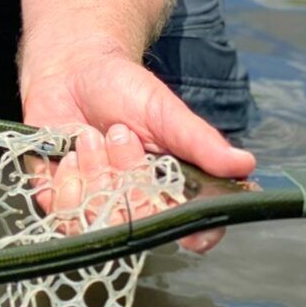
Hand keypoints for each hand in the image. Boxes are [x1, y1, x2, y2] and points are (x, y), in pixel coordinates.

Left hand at [22, 38, 256, 251]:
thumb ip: (198, 140)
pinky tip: (68, 152)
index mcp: (174, 187)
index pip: (196, 225)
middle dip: (129, 174)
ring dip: (95, 174)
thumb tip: (244, 164)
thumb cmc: (122, 90)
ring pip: (100, 220)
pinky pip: (63, 213)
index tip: (193, 233)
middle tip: (120, 133)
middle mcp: (138, 204)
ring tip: (90, 136)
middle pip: (142, 222)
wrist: (70, 73)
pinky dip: (66, 182)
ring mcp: (98, 207)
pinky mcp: (61, 202)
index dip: (198, 233)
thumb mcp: (163, 110)